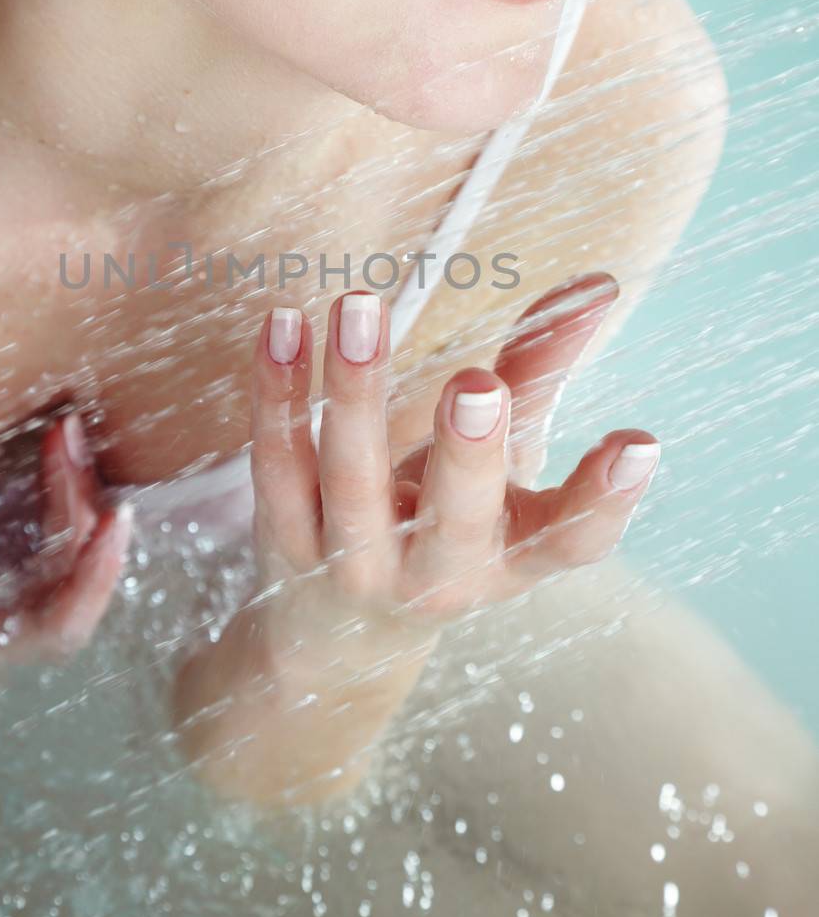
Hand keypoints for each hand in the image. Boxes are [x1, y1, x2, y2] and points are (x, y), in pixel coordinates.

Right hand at [0, 412, 131, 675]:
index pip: (63, 626)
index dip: (96, 578)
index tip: (114, 518)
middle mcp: (20, 620)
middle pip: (78, 571)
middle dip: (83, 502)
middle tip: (71, 440)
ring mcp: (24, 587)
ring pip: (73, 540)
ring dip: (75, 483)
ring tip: (65, 429)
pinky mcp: (19, 556)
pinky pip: (57, 521)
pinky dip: (60, 482)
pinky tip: (58, 441)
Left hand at [249, 273, 659, 665]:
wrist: (340, 634)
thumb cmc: (448, 523)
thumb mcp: (504, 466)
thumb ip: (540, 372)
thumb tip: (600, 282)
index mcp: (510, 557)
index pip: (568, 542)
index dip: (605, 500)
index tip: (641, 443)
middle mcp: (436, 574)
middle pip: (455, 519)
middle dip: (467, 453)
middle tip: (477, 384)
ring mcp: (354, 563)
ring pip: (353, 478)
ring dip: (355, 389)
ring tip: (361, 304)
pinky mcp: (283, 536)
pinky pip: (277, 460)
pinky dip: (277, 391)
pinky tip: (283, 322)